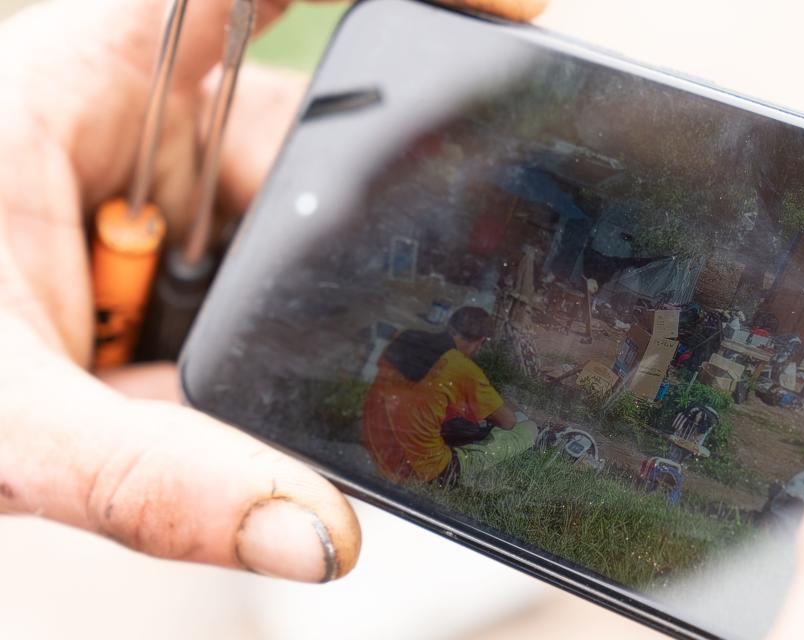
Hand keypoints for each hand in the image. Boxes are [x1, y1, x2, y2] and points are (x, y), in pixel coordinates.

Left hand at [0, 0, 544, 581]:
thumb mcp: (1, 417)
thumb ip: (157, 479)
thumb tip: (313, 532)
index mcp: (85, 82)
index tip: (512, 11)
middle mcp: (131, 112)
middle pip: (300, 141)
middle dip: (315, 246)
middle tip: (212, 331)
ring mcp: (147, 174)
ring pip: (279, 219)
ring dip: (259, 306)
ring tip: (153, 366)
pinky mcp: (154, 232)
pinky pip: (247, 260)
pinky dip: (243, 326)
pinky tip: (170, 369)